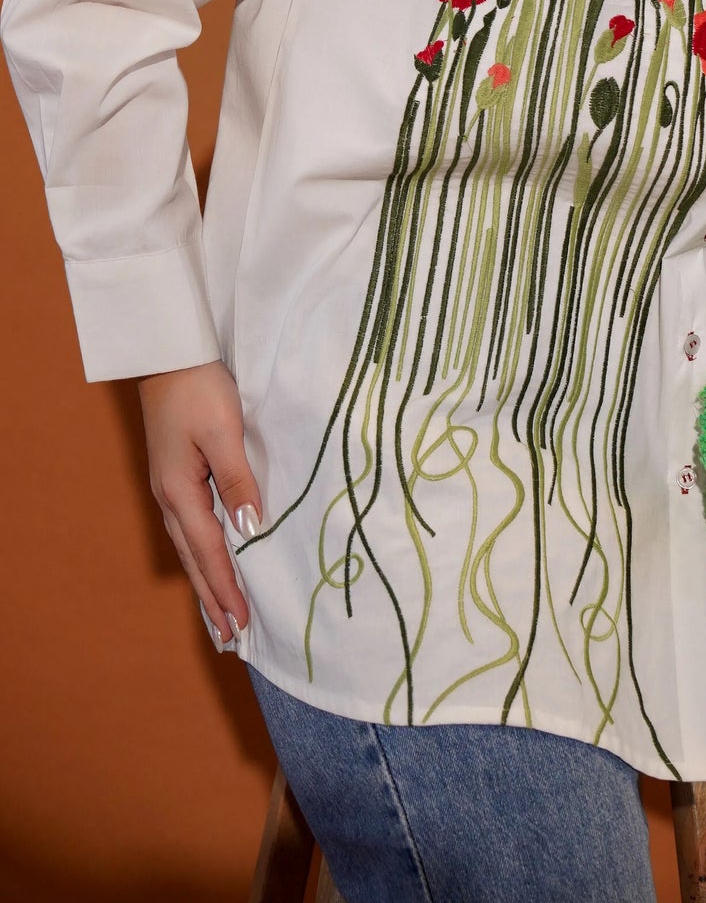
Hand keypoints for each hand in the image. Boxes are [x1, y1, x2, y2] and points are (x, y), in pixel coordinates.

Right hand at [138, 359, 262, 649]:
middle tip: (230, 636)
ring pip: (191, 546)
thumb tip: (250, 527)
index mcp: (180, 491)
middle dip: (213, 597)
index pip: (210, 551)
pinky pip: (191, 527)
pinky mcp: (177, 475)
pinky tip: (211, 560)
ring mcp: (170, 487)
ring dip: (207, 580)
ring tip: (220, 613)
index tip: (241, 623)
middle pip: (195, 558)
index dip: (226, 588)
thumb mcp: (224, 432)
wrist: (168, 354)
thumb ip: (238, 480)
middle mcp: (170, 496)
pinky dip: (203, 553)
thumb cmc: (199, 388)